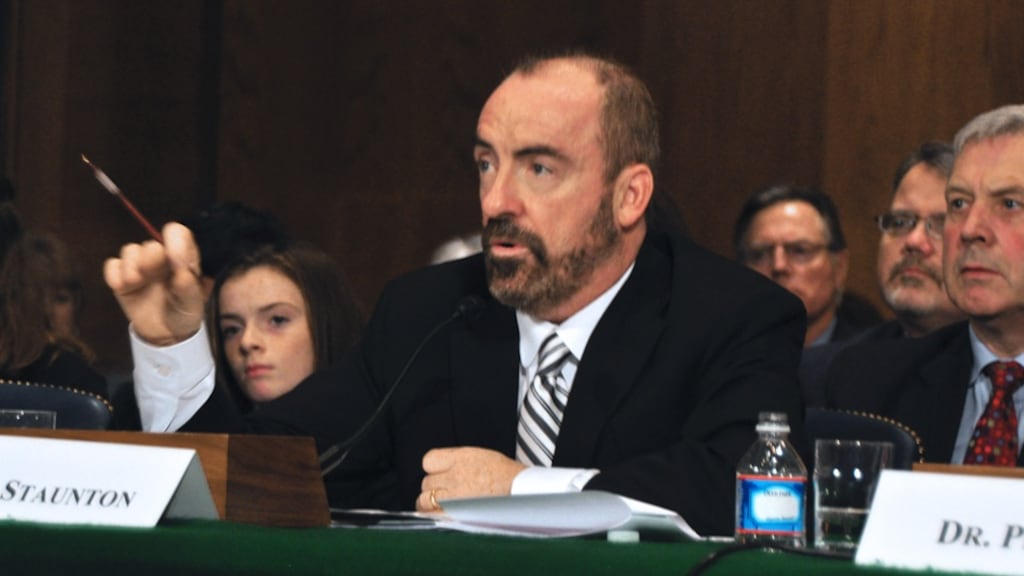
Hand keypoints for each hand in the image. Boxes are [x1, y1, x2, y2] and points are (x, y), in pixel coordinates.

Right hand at [103, 222, 204, 345]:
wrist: (165, 334)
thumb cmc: (183, 312)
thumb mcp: (193, 303)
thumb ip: (189, 286)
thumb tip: (183, 271)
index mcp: (183, 258)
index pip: (179, 235)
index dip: (175, 241)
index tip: (175, 261)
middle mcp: (162, 258)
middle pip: (151, 244)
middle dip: (149, 257)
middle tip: (150, 274)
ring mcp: (141, 266)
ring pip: (130, 250)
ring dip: (131, 265)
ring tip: (136, 281)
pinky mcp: (123, 277)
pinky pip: (113, 265)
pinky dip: (114, 274)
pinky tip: (122, 286)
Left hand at [416, 447, 525, 511]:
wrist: (520, 492)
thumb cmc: (506, 475)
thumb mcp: (481, 456)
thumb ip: (458, 461)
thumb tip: (443, 468)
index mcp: (460, 458)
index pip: (428, 460)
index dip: (433, 468)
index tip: (439, 473)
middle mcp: (454, 476)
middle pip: (427, 482)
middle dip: (435, 487)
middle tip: (446, 491)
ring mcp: (453, 496)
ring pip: (424, 499)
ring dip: (429, 503)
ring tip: (440, 504)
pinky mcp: (455, 514)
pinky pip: (431, 515)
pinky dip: (432, 516)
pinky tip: (439, 515)